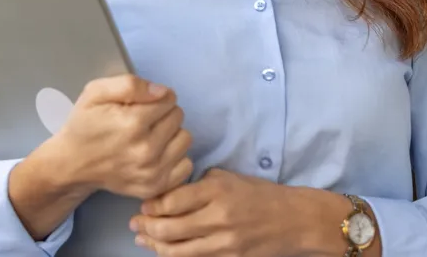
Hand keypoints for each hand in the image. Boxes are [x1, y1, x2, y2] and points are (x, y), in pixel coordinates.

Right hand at [50, 74, 193, 198]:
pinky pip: (185, 165)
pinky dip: (175, 157)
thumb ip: (130, 84)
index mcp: (133, 123)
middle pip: (178, 117)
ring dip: (172, 134)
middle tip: (144, 120)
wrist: (72, 164)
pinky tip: (158, 154)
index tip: (142, 104)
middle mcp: (146, 149)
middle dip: (164, 113)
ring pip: (185, 139)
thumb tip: (161, 92)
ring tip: (151, 136)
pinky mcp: (154, 187)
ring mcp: (152, 172)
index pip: (169, 98)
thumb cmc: (85, 124)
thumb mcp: (96, 92)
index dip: (156, 97)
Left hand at [128, 168, 317, 256]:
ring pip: (178, 251)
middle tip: (134, 223)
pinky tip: (164, 251)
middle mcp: (218, 217)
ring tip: (143, 239)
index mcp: (217, 191)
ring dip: (155, 245)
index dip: (152, 204)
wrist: (292, 219)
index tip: (143, 204)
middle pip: (170, 228)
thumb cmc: (259, 193)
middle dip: (146, 227)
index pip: (173, 200)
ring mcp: (224, 243)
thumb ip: (200, 184)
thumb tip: (170, 191)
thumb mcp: (229, 177)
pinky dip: (175, 256)